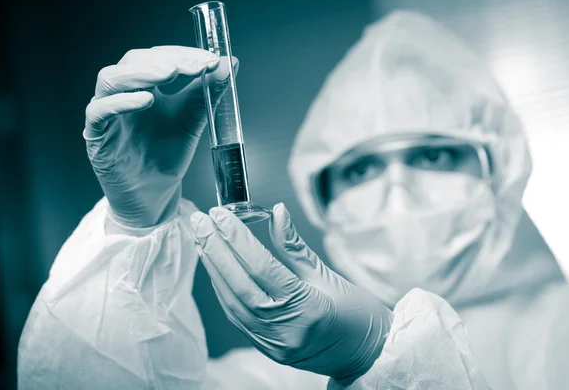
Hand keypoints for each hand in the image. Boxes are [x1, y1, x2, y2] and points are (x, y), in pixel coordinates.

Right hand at [84, 45, 235, 227]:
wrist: (155, 195)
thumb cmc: (167, 156)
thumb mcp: (192, 120)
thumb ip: (208, 92)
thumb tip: (230, 63)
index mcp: (145, 87)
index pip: (157, 58)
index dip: (181, 54)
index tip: (208, 60)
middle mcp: (122, 95)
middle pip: (133, 62)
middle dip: (164, 60)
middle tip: (193, 65)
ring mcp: (107, 114)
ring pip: (110, 80)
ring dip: (142, 73)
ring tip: (170, 73)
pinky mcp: (96, 137)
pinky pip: (99, 113)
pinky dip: (121, 102)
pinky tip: (146, 100)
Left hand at [191, 204, 392, 384]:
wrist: (368, 355)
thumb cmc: (358, 314)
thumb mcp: (329, 276)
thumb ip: (295, 247)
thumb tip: (276, 212)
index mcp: (308, 308)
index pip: (262, 268)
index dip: (238, 239)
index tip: (221, 215)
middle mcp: (286, 330)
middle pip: (239, 285)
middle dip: (216, 250)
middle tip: (200, 222)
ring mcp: (274, 344)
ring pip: (233, 303)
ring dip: (214, 269)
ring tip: (203, 240)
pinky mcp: (268, 350)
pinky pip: (238, 317)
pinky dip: (224, 290)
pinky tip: (216, 269)